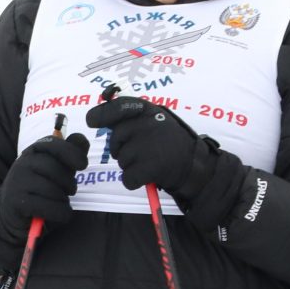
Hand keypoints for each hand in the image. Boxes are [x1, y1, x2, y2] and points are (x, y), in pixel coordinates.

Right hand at [0, 130, 85, 238]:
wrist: (12, 212)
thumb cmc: (40, 188)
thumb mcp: (56, 168)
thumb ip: (69, 153)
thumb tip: (81, 138)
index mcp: (33, 151)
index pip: (53, 144)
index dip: (72, 152)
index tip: (83, 165)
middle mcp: (21, 163)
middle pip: (55, 169)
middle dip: (69, 183)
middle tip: (70, 191)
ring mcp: (16, 182)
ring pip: (52, 190)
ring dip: (64, 200)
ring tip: (61, 203)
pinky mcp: (16, 201)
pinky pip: (48, 207)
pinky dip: (60, 213)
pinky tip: (60, 214)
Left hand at [85, 93, 231, 211]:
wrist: (197, 166)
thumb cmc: (171, 144)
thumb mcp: (156, 121)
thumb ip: (131, 118)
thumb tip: (95, 116)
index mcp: (150, 111)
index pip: (118, 107)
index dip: (102, 114)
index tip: (92, 121)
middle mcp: (149, 124)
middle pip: (116, 139)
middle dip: (122, 149)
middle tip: (143, 151)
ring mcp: (150, 144)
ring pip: (121, 160)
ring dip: (131, 165)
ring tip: (152, 161)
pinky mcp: (151, 166)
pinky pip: (127, 178)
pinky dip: (134, 181)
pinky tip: (149, 176)